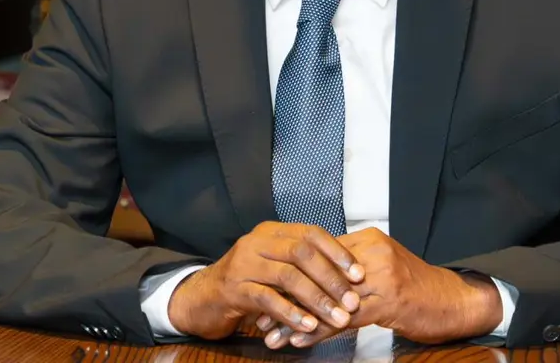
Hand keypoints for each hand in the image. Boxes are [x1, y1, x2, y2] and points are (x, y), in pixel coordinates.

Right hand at [166, 222, 363, 342]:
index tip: (359, 273)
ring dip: (317, 299)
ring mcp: (244, 264)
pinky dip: (291, 313)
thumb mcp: (273, 267)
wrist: (201, 299)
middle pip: (302, 252)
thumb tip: (346, 276)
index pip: (311, 233)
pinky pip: (267, 299)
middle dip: (331, 277)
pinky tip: (307, 326)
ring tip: (337, 317)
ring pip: (288, 276)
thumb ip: (301, 265)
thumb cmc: (246, 283)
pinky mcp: (233, 289)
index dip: (337, 253)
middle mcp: (257, 242)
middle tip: (352, 299)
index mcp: (272, 232)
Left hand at [263, 228, 501, 348]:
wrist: (454, 301)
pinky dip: (318, 332)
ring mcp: (381, 275)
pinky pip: (344, 318)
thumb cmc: (416, 289)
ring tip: (271, 337)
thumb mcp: (381, 269)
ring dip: (296, 321)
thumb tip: (314, 279)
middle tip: (261, 320)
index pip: (317, 256)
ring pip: (326, 300)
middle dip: (286, 300)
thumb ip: (352, 269)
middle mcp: (372, 252)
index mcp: (367, 240)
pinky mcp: (389, 300)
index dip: (290, 278)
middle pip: (317, 277)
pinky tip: (300, 343)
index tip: (266, 294)